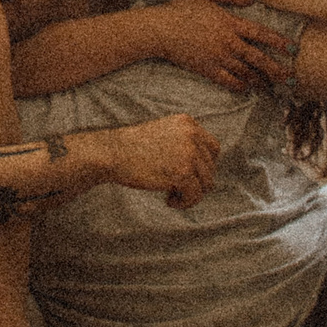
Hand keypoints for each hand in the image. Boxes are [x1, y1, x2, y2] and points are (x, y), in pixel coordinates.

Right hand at [104, 112, 221, 208]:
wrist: (113, 153)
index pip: (213, 148)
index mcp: (188, 123)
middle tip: (176, 188)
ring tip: (172, 195)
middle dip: (196, 182)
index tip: (189, 175)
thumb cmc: (133, 149)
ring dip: (190, 194)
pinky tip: (168, 200)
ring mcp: (189, 153)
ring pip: (206, 183)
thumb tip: (205, 169)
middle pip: (211, 168)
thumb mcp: (164, 134)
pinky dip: (184, 203)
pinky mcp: (182, 173)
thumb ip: (185, 143)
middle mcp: (192, 135)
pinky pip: (195, 195)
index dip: (204, 166)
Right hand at [153, 0, 299, 93]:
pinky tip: (246, 88)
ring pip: (246, 73)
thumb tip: (251, 1)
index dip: (279, 42)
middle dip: (276, 68)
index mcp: (230, 23)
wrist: (160, 30)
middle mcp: (227, 43)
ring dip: (260, 80)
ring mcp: (218, 58)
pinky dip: (240, 86)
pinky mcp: (208, 70)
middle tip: (290, 77)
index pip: (260, 34)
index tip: (292, 48)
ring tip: (271, 85)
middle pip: (258, 58)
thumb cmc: (182, 9)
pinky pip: (229, 81)